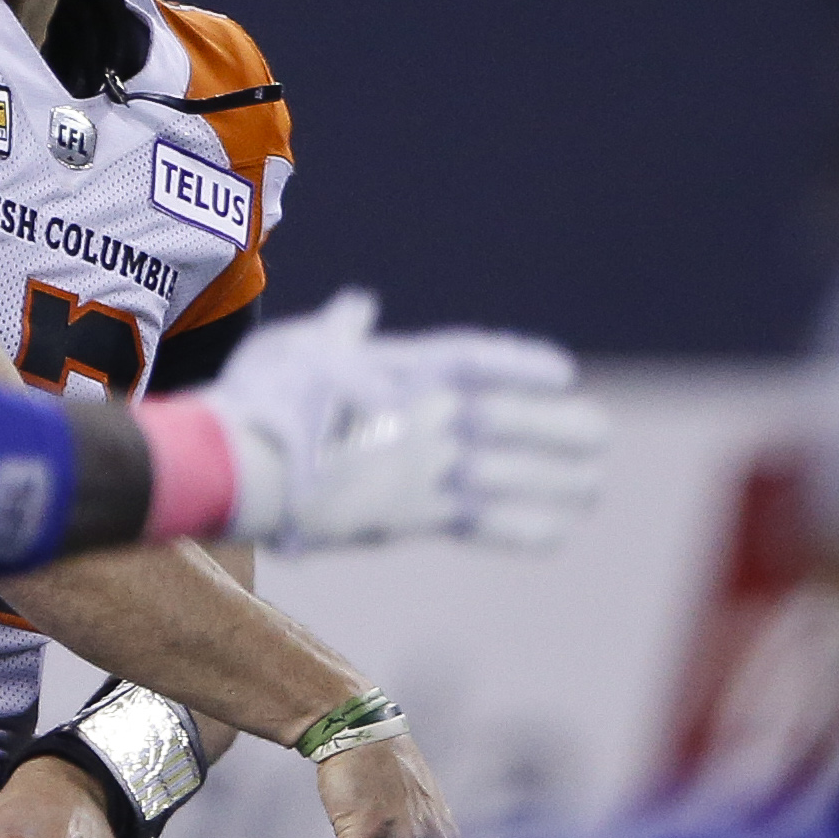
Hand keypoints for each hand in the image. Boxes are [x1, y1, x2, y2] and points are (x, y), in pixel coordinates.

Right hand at [199, 294, 609, 553]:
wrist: (237, 467)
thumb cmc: (255, 400)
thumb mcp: (296, 346)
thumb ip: (339, 331)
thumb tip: (358, 307)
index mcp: (400, 367)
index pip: (478, 359)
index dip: (523, 364)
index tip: (564, 372)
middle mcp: (424, 414)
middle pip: (510, 420)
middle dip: (559, 429)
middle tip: (601, 437)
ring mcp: (422, 467)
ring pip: (509, 473)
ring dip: (557, 480)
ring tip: (594, 485)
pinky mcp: (410, 517)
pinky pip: (482, 522)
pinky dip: (524, 527)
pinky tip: (561, 530)